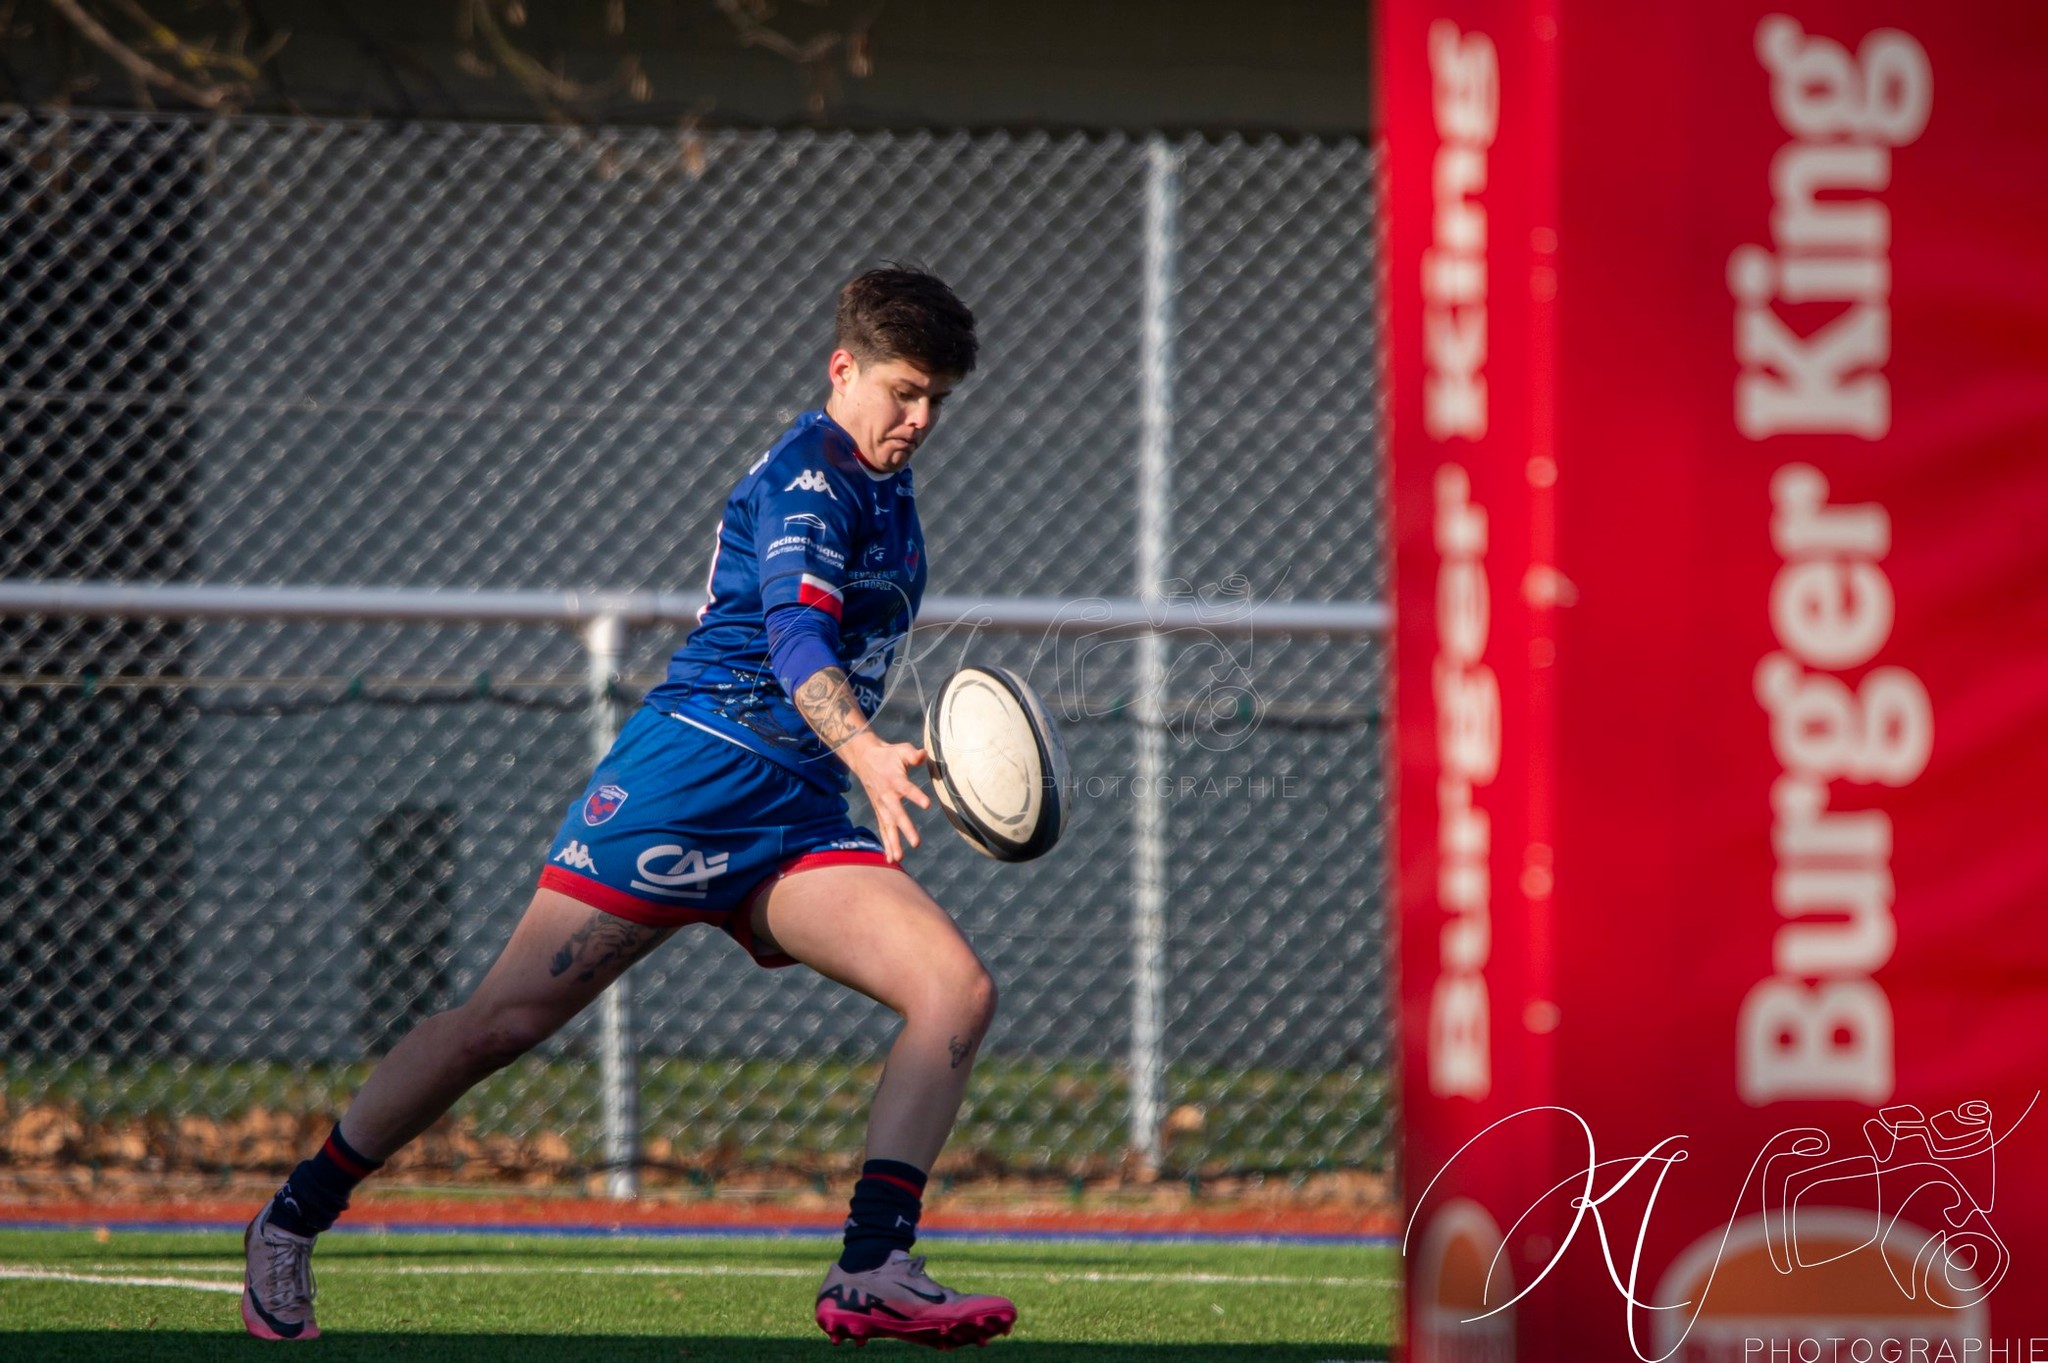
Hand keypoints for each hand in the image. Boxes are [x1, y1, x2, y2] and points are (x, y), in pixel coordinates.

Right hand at [841, 731, 929, 862]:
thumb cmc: (888, 755)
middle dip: (905, 829)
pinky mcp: (879, 811)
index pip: (906, 788)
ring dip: (893, 843)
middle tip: (916, 843)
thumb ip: (914, 754)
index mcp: (894, 779)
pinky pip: (883, 829)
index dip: (916, 796)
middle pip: (896, 814)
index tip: (927, 804)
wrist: (864, 758)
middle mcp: (887, 795)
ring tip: (899, 859)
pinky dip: (886, 844)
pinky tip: (892, 859)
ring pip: (887, 826)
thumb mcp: (901, 749)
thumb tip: (924, 754)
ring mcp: (881, 805)